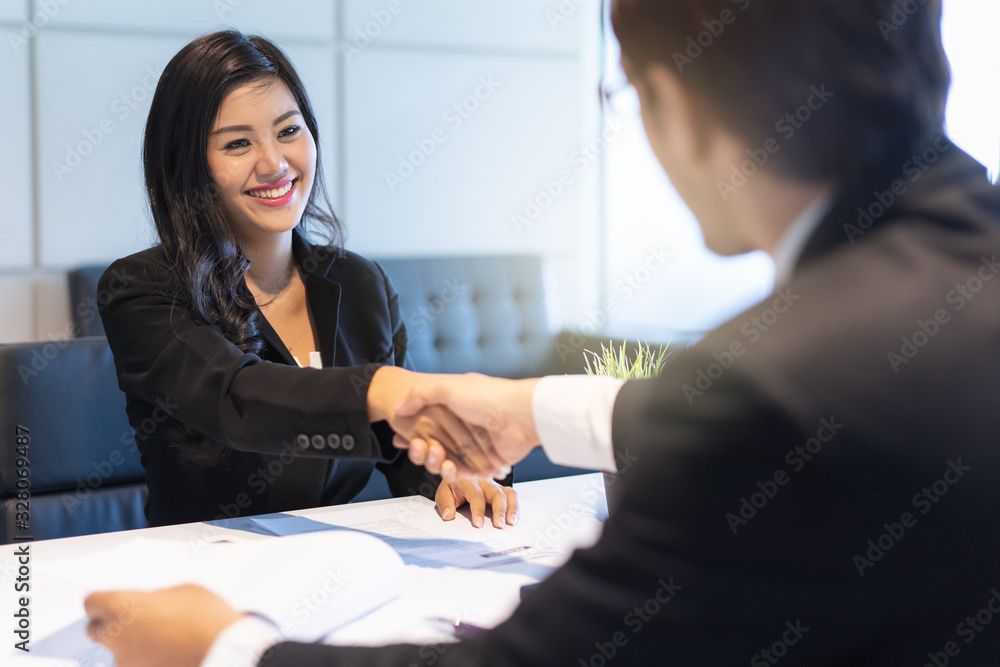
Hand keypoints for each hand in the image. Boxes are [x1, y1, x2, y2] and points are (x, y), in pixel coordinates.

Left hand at [84, 584, 241, 666]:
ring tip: (162, 640)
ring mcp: (125, 662)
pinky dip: (146, 659)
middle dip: (112, 625)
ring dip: (133, 645)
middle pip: (96, 630)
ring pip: (118, 651)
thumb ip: (157, 597)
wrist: (223, 653)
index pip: (92, 602)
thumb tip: (151, 604)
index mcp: (122, 607)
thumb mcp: (184, 591)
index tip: (114, 601)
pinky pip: (136, 664)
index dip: (104, 601)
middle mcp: (116, 637)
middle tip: (136, 621)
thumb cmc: (206, 619)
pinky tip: (167, 654)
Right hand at [368, 367, 505, 476]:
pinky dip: (457, 473)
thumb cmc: (489, 397)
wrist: (522, 415)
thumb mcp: (447, 387)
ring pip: (450, 460)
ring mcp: (478, 444)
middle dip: (424, 450)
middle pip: (437, 443)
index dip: (413, 431)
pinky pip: (468, 472)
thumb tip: (400, 406)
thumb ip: (420, 394)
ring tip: (436, 459)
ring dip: (438, 462)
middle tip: (418, 449)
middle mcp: (467, 424)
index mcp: (457, 405)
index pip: (428, 421)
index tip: (401, 438)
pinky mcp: (488, 461)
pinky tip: (449, 468)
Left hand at [435, 478, 518, 528]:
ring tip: (511, 522)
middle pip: (496, 493)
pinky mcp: (501, 489)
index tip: (479, 524)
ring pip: (507, 493)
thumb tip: (448, 516)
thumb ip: (445, 503)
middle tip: (499, 525)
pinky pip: (512, 495)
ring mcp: (494, 484)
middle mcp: (484, 481)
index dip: (478, 510)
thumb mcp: (443, 492)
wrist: (458, 472)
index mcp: (468, 480)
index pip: (475, 495)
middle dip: (499, 510)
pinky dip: (515, 507)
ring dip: (511, 508)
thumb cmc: (453, 486)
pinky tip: (514, 519)